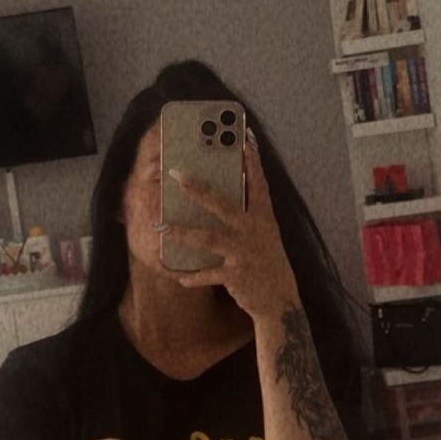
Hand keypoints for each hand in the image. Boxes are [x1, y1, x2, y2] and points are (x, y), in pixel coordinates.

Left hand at [160, 135, 298, 320]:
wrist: (279, 300)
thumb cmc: (265, 260)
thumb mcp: (263, 233)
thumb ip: (246, 213)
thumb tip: (223, 193)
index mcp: (262, 217)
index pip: (258, 183)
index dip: (251, 161)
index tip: (243, 138)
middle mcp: (253, 230)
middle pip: (222, 204)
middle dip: (198, 188)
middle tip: (176, 174)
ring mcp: (244, 252)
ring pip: (208, 237)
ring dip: (182, 232)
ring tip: (161, 226)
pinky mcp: (236, 275)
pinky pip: (208, 273)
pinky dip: (193, 276)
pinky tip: (179, 276)